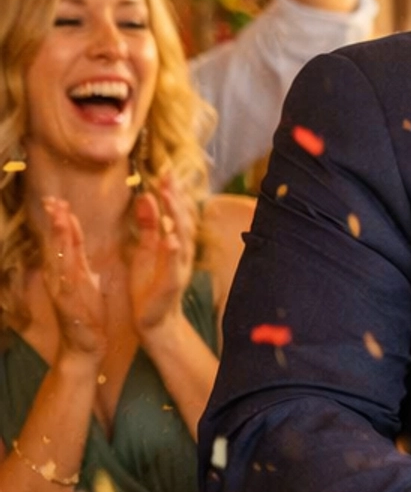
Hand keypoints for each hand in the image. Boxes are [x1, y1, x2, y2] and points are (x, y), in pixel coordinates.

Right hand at [37, 198, 105, 358]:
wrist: (84, 348)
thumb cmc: (87, 316)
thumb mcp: (87, 283)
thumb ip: (81, 263)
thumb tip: (78, 245)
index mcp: (71, 272)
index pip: (67, 242)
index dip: (64, 221)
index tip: (60, 200)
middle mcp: (62, 278)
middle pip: (58, 245)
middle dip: (57, 222)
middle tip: (53, 200)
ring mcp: (62, 291)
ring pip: (60, 259)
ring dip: (59, 237)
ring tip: (59, 217)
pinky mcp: (68, 305)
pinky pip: (66, 283)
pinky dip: (66, 266)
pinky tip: (65, 254)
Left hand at [128, 180, 196, 335]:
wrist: (154, 321)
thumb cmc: (150, 285)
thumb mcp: (146, 249)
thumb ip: (148, 225)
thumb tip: (146, 197)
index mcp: (175, 243)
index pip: (177, 212)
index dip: (173, 191)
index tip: (166, 170)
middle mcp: (182, 253)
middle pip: (183, 219)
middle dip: (176, 196)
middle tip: (168, 174)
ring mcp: (179, 268)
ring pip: (181, 237)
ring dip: (176, 216)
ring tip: (168, 195)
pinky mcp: (171, 284)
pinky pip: (174, 266)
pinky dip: (173, 252)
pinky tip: (171, 239)